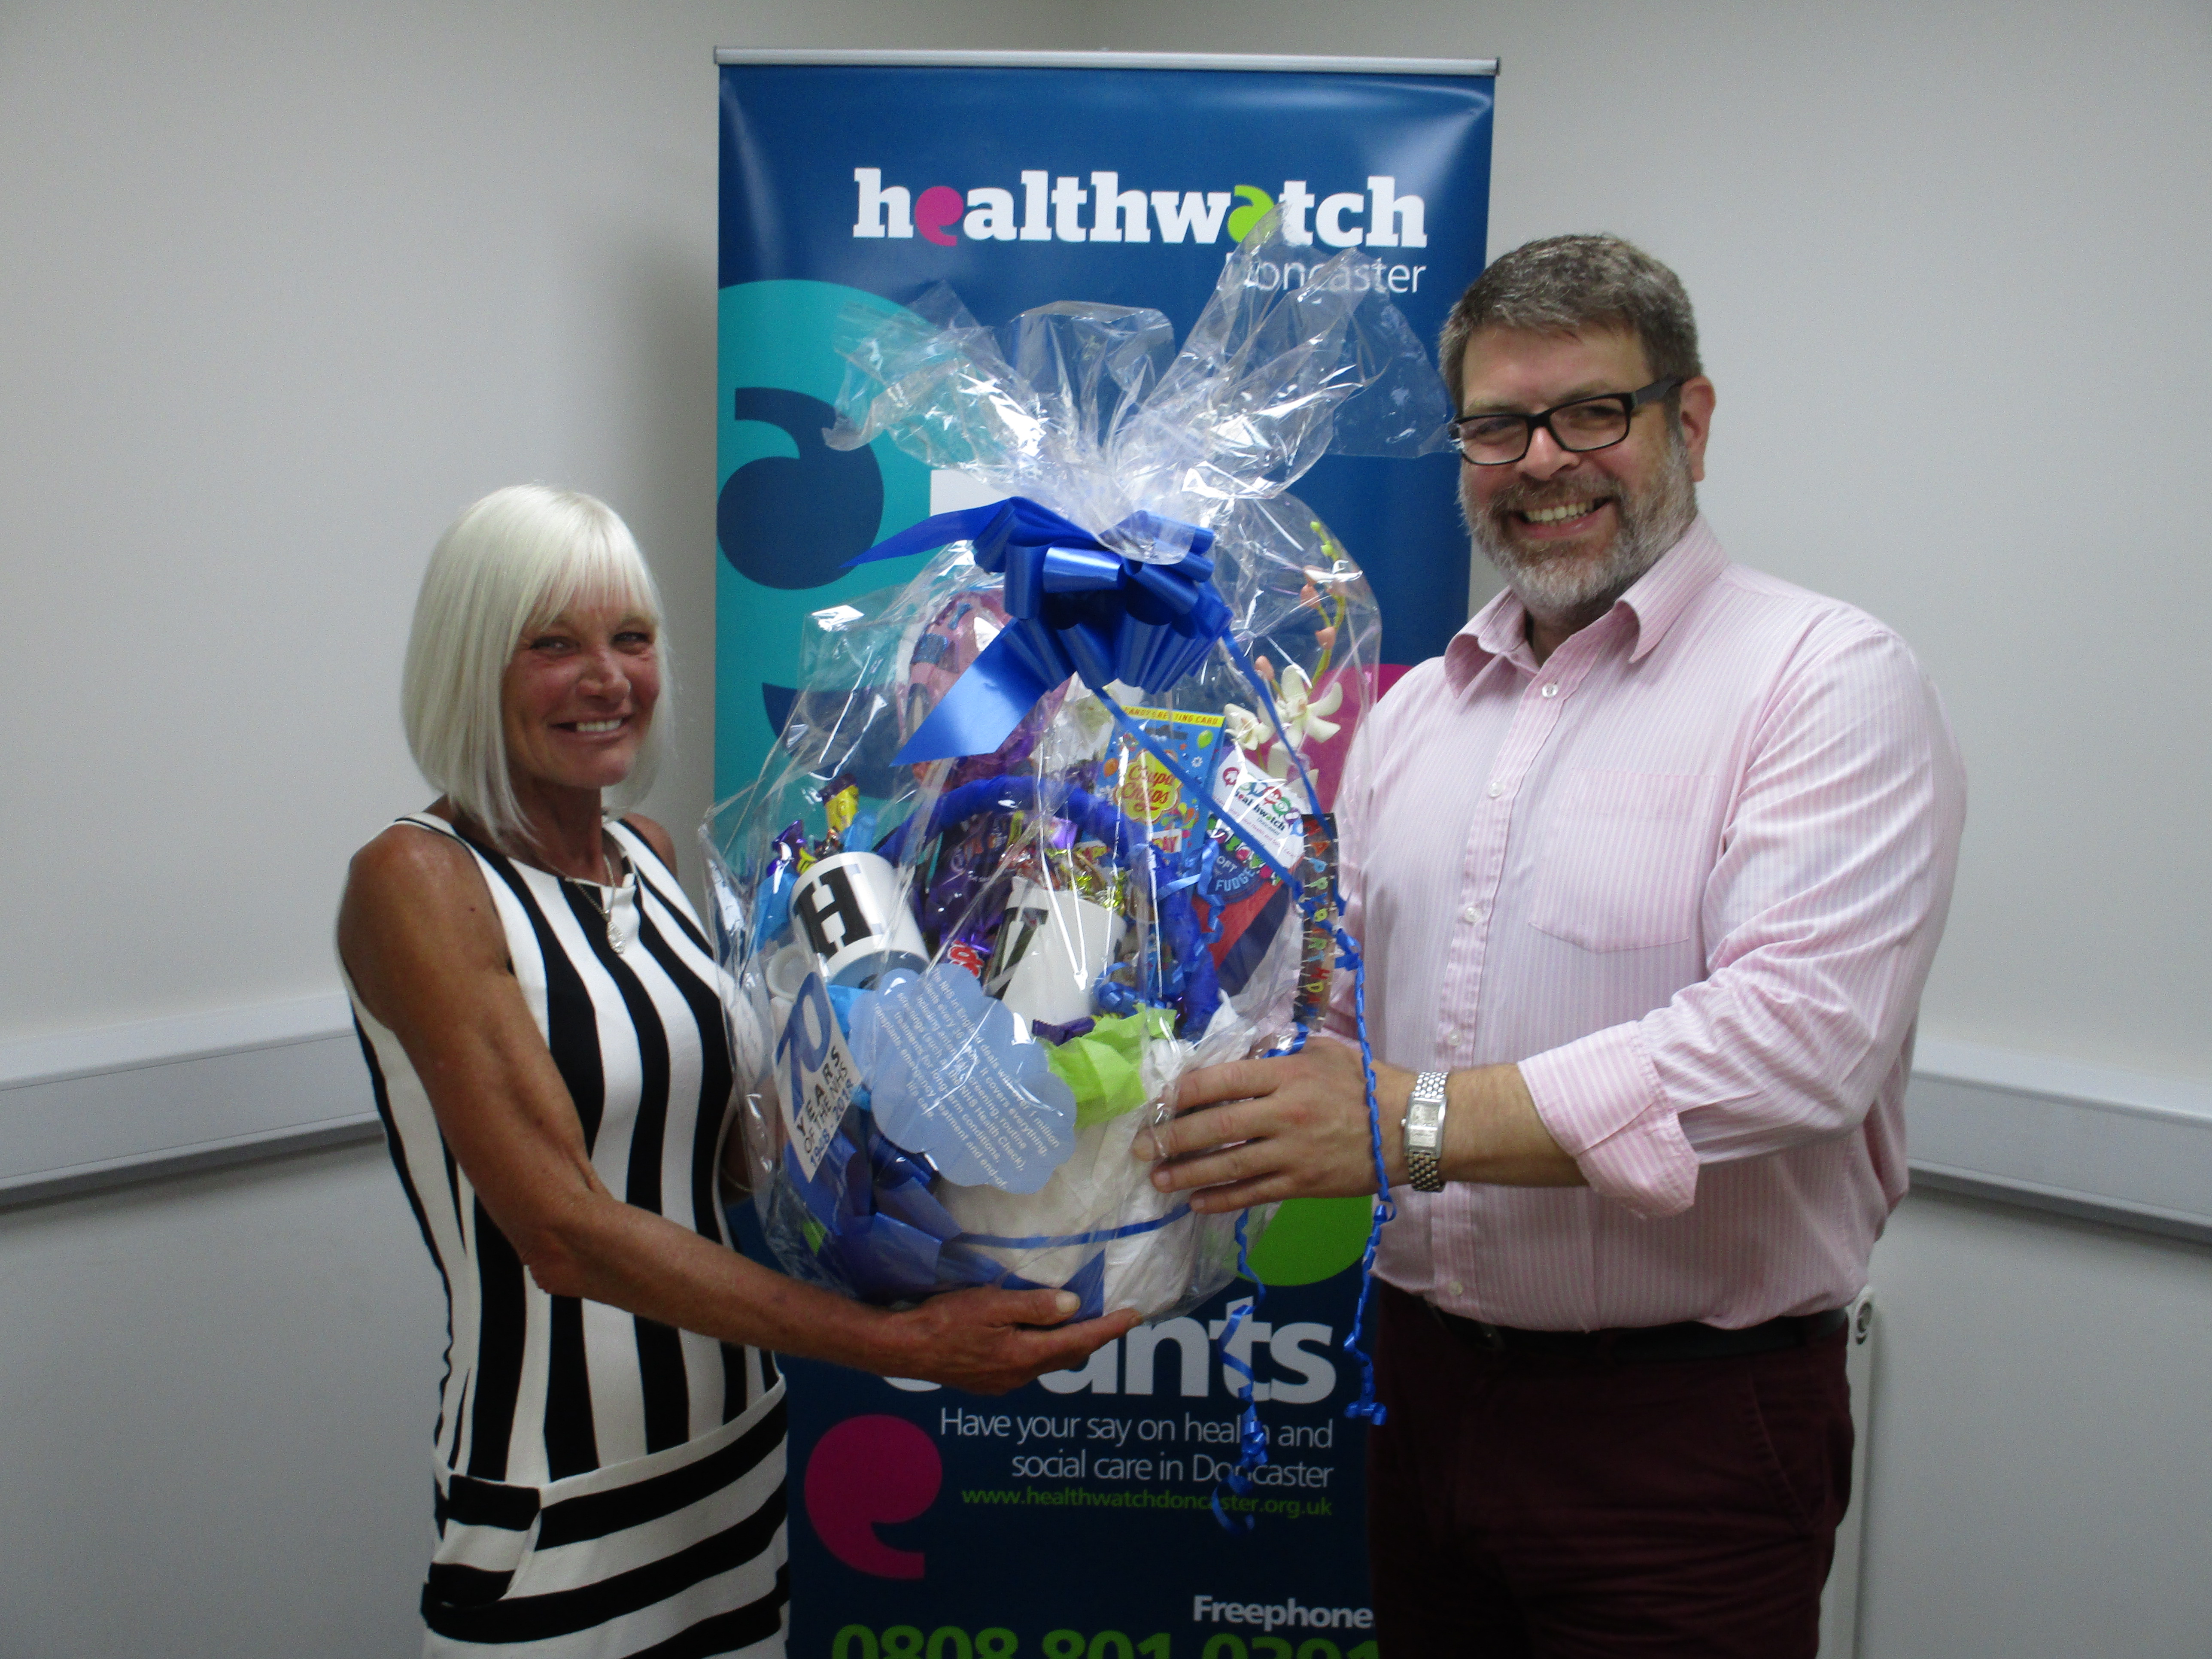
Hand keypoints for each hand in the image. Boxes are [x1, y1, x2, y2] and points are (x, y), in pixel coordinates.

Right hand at [884, 1287, 1143, 1394]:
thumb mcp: (991, 1304)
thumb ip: (1034, 1305)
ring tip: (1086, 1326)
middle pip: (1069, 1355)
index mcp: (1025, 1355)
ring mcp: (1003, 1382)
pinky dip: (1045, 1351)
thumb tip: (1073, 1307)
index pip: (1079, 1340)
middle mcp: (1020, 1375)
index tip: (1135, 1316)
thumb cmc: (945, 1320)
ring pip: (1049, 1363)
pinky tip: (1040, 1339)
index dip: (1110, 1328)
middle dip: (1096, 1338)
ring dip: (1070, 1345)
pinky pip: (1029, 1366)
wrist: (904, 1348)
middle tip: (1119, 1321)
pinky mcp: (988, 1382)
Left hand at [1135, 1035, 1406, 1212]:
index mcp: (1285, 1076)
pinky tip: (1196, 1203)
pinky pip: (1253, 1194)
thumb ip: (1278, 1051)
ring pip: (1228, 1166)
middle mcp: (1283, 1114)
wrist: (1410, 1128)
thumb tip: (1241, 1052)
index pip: (1219, 1081)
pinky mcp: (1303, 1185)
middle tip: (1141, 1147)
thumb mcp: (1323, 1051)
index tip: (1159, 1101)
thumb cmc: (1366, 1083)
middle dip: (1171, 1138)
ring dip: (1188, 1174)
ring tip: (1158, 1180)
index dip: (1183, 1092)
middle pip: (1215, 1127)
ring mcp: (1292, 1154)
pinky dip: (1222, 1200)